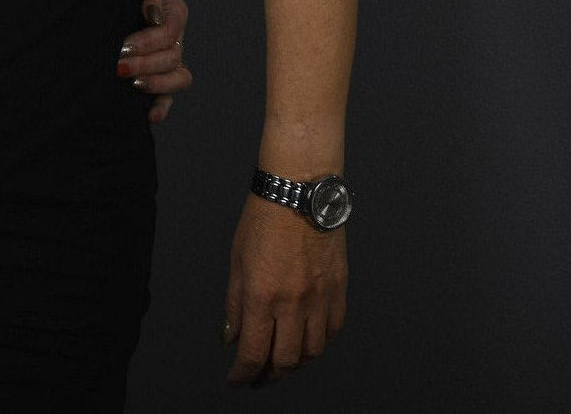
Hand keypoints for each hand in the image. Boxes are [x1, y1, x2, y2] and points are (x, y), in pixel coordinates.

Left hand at [118, 0, 193, 122]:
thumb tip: (153, 14)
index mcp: (174, 10)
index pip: (169, 30)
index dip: (148, 41)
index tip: (124, 46)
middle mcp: (177, 37)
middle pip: (172, 55)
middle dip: (145, 62)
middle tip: (119, 65)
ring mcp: (171, 58)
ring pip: (179, 77)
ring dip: (157, 83)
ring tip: (134, 83)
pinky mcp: (160, 76)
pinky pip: (169, 96)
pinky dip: (162, 107)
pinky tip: (150, 115)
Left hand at [223, 195, 346, 385]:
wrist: (300, 191)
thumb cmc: (264, 218)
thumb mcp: (237, 261)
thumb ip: (234, 305)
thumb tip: (230, 338)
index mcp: (262, 296)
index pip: (253, 354)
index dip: (243, 375)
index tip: (237, 381)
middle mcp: (293, 303)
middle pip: (286, 361)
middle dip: (269, 375)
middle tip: (258, 376)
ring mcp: (320, 298)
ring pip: (312, 352)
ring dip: (295, 362)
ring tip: (281, 359)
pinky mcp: (339, 290)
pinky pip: (332, 330)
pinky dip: (319, 342)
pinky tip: (306, 339)